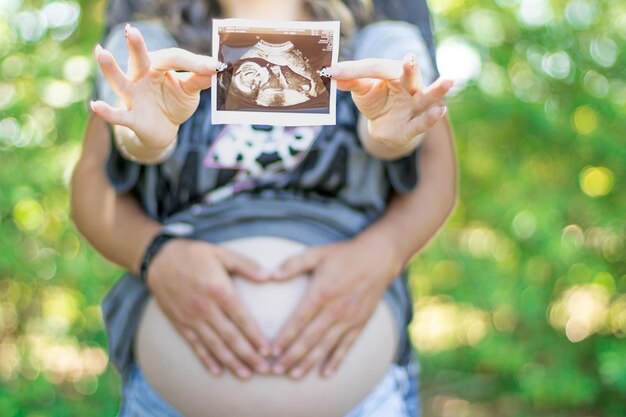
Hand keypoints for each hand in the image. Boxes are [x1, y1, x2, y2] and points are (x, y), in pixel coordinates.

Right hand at [90, 23, 220, 148]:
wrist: (164, 129)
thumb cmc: (174, 102)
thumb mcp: (189, 90)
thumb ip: (200, 79)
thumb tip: (215, 69)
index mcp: (157, 65)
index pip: (174, 58)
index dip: (194, 62)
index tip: (214, 67)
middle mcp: (141, 76)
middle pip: (139, 59)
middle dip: (135, 46)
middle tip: (132, 31)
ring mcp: (133, 96)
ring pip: (120, 81)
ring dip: (110, 69)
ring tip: (101, 52)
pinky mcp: (131, 117)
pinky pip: (118, 115)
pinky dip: (107, 112)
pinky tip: (95, 105)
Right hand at [146, 238, 272, 378]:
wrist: (159, 261)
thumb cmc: (195, 255)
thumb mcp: (222, 254)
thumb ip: (246, 265)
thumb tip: (270, 276)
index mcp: (219, 290)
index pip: (242, 318)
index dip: (256, 336)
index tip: (269, 350)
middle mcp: (205, 307)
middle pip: (230, 336)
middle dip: (248, 355)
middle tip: (264, 370)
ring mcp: (191, 318)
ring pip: (214, 345)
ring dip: (231, 362)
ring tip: (246, 375)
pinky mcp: (180, 324)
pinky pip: (195, 345)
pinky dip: (206, 360)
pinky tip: (218, 372)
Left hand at [269, 236, 402, 378]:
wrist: (378, 258)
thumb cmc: (343, 255)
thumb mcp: (317, 254)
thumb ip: (293, 264)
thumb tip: (270, 275)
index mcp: (321, 292)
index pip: (298, 320)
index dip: (284, 337)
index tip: (270, 351)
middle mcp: (335, 309)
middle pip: (310, 339)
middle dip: (291, 356)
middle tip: (275, 370)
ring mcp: (349, 319)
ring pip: (326, 346)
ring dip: (309, 363)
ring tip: (293, 376)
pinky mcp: (359, 323)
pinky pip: (346, 346)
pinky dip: (336, 361)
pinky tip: (325, 373)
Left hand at [328, 54, 452, 148]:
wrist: (384, 127)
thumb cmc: (376, 102)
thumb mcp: (362, 91)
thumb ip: (351, 82)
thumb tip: (333, 74)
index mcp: (393, 73)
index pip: (376, 68)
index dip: (354, 70)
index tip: (333, 72)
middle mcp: (408, 86)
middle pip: (410, 76)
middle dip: (410, 68)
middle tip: (410, 58)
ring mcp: (413, 106)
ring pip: (426, 97)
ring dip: (436, 91)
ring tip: (448, 81)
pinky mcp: (413, 126)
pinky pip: (422, 122)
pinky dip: (430, 118)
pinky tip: (441, 110)